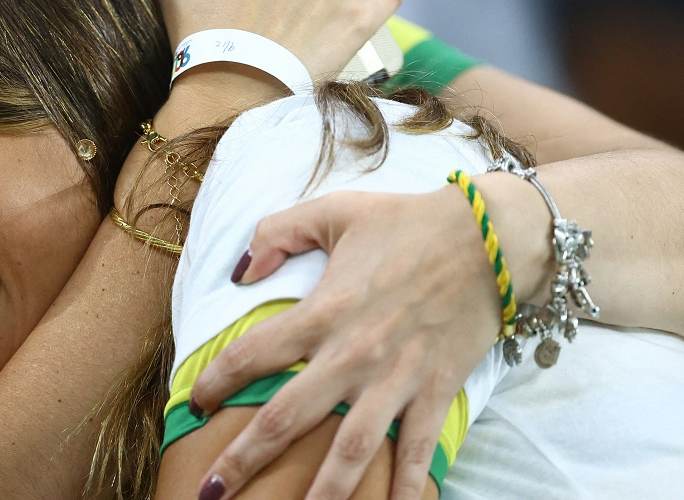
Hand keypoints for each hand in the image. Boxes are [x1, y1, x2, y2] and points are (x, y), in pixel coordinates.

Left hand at [187, 186, 498, 499]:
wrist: (490, 236)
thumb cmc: (407, 222)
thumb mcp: (333, 212)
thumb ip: (277, 233)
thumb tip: (239, 271)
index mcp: (324, 310)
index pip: (253, 353)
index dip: (216, 380)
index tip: (194, 402)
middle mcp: (354, 353)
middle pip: (287, 417)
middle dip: (245, 458)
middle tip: (213, 491)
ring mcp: (397, 379)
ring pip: (350, 451)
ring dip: (319, 492)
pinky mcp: (436, 392)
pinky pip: (418, 452)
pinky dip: (407, 490)